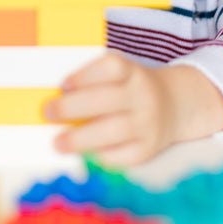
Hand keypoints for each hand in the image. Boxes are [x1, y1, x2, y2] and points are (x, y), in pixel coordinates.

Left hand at [42, 53, 222, 165]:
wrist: (174, 106)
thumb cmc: (130, 89)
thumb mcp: (120, 75)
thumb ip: (92, 83)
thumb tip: (54, 98)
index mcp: (133, 72)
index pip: (112, 68)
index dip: (85, 75)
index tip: (63, 85)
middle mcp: (143, 96)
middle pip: (107, 100)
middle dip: (72, 107)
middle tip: (48, 112)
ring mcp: (148, 125)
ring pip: (113, 131)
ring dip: (80, 138)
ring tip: (57, 143)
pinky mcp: (147, 150)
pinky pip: (120, 156)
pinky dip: (97, 156)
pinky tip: (81, 154)